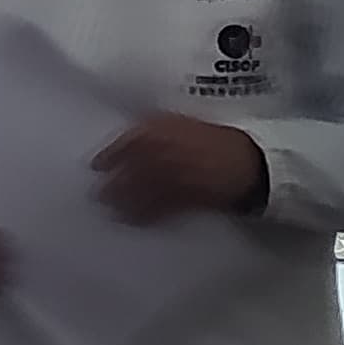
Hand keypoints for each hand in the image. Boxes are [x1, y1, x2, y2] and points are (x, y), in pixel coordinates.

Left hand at [90, 114, 268, 222]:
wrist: (248, 159)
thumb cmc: (213, 140)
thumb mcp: (182, 124)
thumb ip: (155, 131)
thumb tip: (128, 143)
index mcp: (164, 127)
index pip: (129, 140)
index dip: (109, 154)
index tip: (95, 165)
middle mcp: (167, 148)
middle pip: (131, 168)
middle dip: (113, 182)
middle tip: (98, 194)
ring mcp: (177, 173)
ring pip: (141, 189)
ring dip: (123, 200)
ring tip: (111, 209)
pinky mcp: (188, 196)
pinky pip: (159, 207)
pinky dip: (143, 214)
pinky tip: (132, 220)